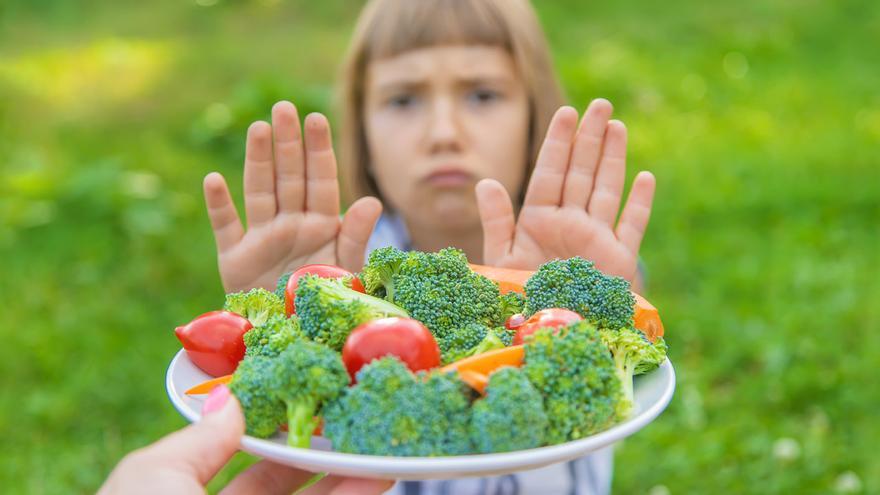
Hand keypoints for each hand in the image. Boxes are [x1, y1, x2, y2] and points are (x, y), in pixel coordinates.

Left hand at [98, 385, 392, 494]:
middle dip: (332, 461)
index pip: (256, 473)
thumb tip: (230, 398)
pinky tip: (380, 482)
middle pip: (296, 493)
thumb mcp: (153, 477)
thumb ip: (197, 440)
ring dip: (354, 484)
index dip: (290, 441)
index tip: (322, 409)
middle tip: (365, 427)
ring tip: (388, 455)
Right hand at [204, 101, 381, 292]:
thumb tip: (373, 201)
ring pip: (259, 192)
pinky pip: (225, 228)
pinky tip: (213, 180)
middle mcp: (291, 225)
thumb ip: (356, 238)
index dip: (318, 150)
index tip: (316, 118)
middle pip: (289, 177)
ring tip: (258, 129)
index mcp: (322, 226)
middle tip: (284, 108)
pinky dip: (219, 206)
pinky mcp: (235, 259)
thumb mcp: (346, 272)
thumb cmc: (324, 304)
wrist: (291, 339)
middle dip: (288, 143)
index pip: (321, 180)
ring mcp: (262, 239)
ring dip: (258, 161)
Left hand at [475, 99, 654, 284]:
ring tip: (616, 126)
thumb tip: (485, 182)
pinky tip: (645, 176)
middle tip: (599, 104)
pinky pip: (631, 226)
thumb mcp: (502, 261)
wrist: (550, 335)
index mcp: (539, 220)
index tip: (566, 112)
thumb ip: (497, 221)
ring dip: (612, 159)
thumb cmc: (521, 300)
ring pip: (606, 190)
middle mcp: (569, 224)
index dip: (558, 143)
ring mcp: (596, 239)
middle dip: (589, 139)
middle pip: (580, 173)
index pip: (550, 173)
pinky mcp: (618, 260)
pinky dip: (639, 203)